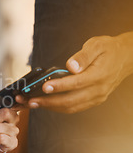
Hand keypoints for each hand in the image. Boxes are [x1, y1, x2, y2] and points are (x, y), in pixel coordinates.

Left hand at [16, 33, 132, 113]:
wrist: (126, 57)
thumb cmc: (109, 49)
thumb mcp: (97, 45)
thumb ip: (83, 56)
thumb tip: (71, 66)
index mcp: (99, 75)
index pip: (76, 83)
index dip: (59, 86)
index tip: (44, 87)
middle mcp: (98, 90)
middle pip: (70, 100)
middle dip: (47, 102)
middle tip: (30, 101)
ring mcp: (97, 97)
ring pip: (71, 107)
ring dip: (50, 107)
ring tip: (32, 104)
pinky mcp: (93, 100)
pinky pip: (74, 107)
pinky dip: (58, 107)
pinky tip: (45, 104)